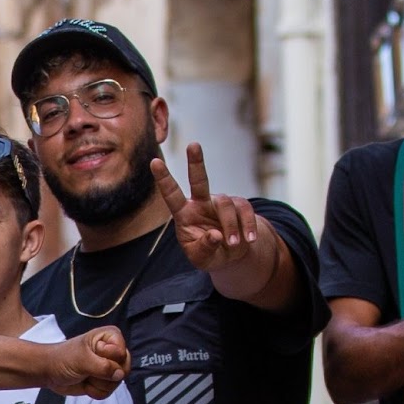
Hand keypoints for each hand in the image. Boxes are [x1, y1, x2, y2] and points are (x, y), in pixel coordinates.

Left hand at [47, 327, 127, 397]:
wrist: (49, 372)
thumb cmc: (63, 358)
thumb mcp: (82, 359)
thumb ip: (103, 366)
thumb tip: (120, 374)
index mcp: (109, 337)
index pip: (122, 353)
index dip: (109, 358)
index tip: (92, 355)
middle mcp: (112, 351)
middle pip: (124, 369)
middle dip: (105, 375)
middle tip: (88, 368)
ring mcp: (109, 367)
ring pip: (116, 383)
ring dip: (98, 383)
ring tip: (85, 375)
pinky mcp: (104, 381)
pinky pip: (109, 392)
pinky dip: (95, 391)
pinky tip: (85, 383)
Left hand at [152, 143, 259, 273]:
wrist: (231, 255)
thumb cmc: (209, 254)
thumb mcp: (201, 259)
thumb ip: (205, 248)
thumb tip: (216, 236)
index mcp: (184, 214)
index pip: (171, 194)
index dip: (163, 179)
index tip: (154, 162)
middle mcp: (200, 203)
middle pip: (198, 180)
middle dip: (196, 162)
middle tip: (193, 144)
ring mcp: (220, 202)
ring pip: (227, 204)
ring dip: (230, 226)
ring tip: (232, 244)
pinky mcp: (239, 206)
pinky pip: (245, 210)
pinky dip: (248, 226)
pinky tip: (249, 240)